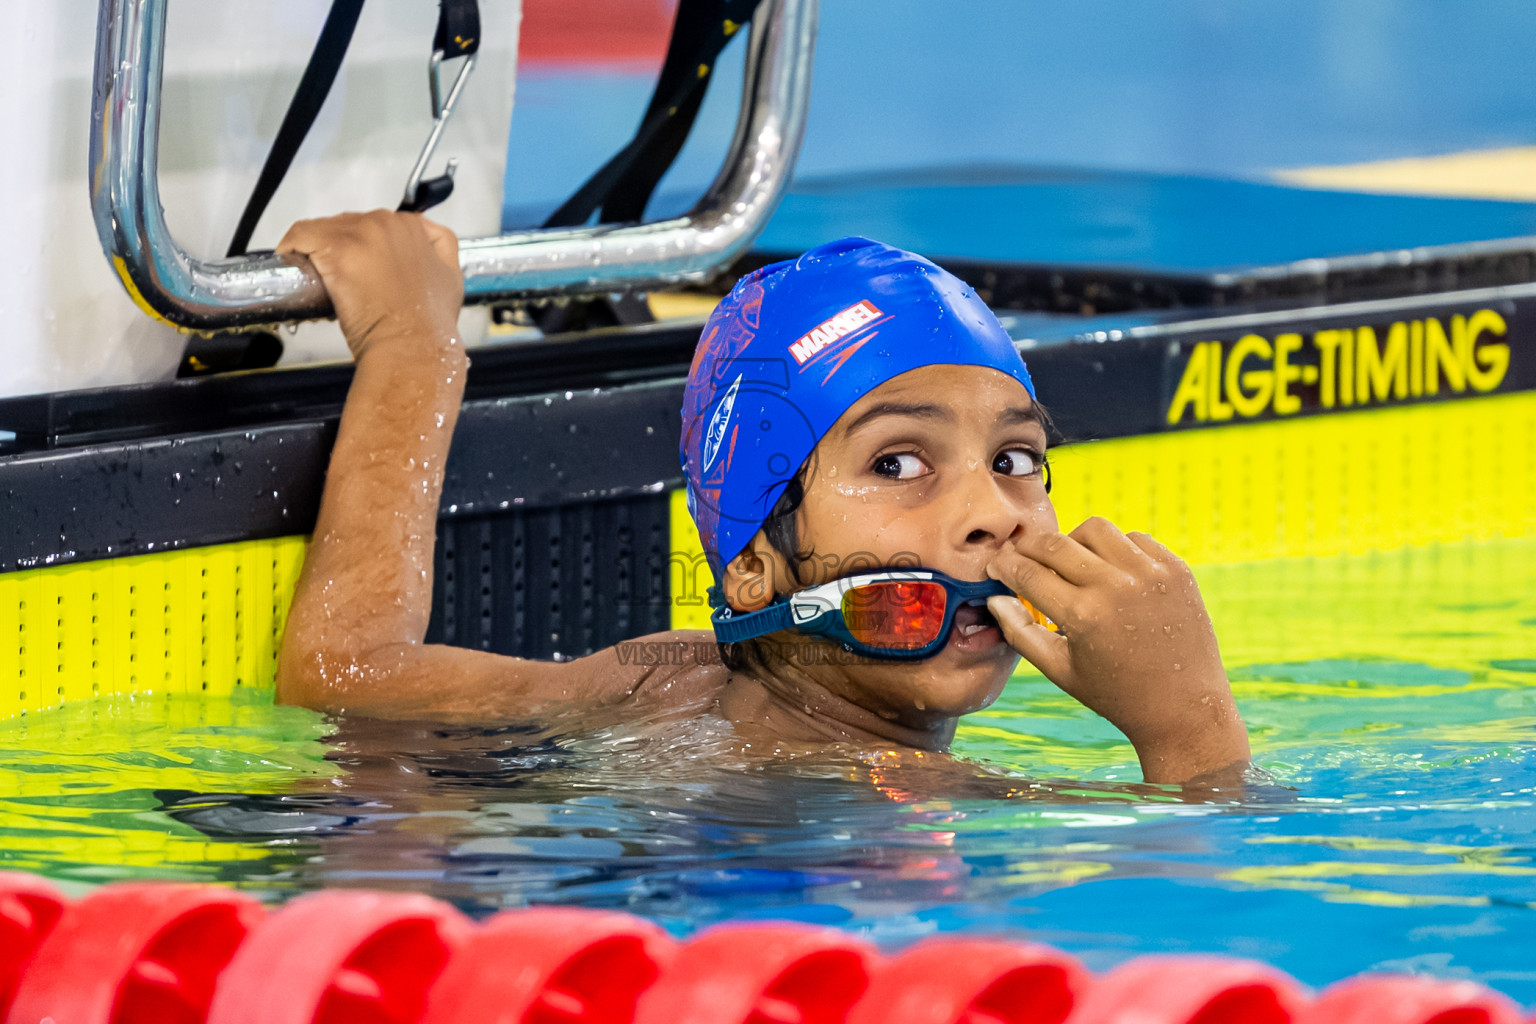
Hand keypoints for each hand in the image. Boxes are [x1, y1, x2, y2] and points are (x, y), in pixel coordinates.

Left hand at [276, 211, 462, 360]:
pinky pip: (301, 235)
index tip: (355, 267)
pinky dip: (292, 246)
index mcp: (414, 226)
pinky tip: (292, 262)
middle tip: (338, 280)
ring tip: (317, 277)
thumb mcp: (451, 279)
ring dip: (316, 249)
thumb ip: (441, 251)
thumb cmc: (429, 327)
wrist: (414, 350)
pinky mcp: (337, 249)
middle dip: (340, 248)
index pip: (375, 224)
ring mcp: (362, 234)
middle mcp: (387, 222)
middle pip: (348, 224)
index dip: (362, 247)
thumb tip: (423, 244)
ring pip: (323, 229)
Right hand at [984, 517, 1249, 783]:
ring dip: (1073, 541)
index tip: (995, 563)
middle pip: (1055, 543)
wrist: (1185, 708)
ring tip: (1069, 562)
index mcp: (1084, 615)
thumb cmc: (1117, 695)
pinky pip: (1134, 538)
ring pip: (1095, 529)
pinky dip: (1114, 548)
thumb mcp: (1061, 670)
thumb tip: (995, 598)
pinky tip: (1109, 571)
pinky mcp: (1176, 569)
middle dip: (1028, 545)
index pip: (1028, 573)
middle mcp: (1117, 587)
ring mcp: (1150, 574)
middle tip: (1020, 554)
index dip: (1003, 564)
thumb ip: (1021, 632)